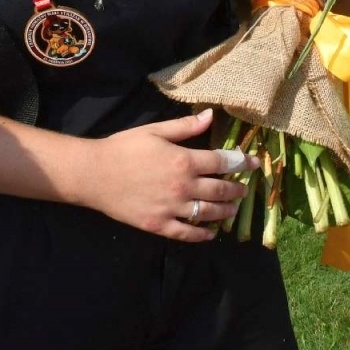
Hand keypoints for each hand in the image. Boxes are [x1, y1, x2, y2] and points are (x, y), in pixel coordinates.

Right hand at [79, 109, 257, 242]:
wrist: (94, 174)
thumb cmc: (123, 147)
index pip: (223, 162)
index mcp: (184, 160)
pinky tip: (210, 232)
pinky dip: (202, 234)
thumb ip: (185, 126)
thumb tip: (211, 115)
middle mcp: (183, 186)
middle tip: (244, 189)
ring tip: (232, 209)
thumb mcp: (155, 131)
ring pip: (209, 213)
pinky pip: (188, 233)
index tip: (255, 163)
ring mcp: (172, 208)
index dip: (242, 162)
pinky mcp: (159, 225)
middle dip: (237, 189)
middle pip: (221, 190)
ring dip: (225, 211)